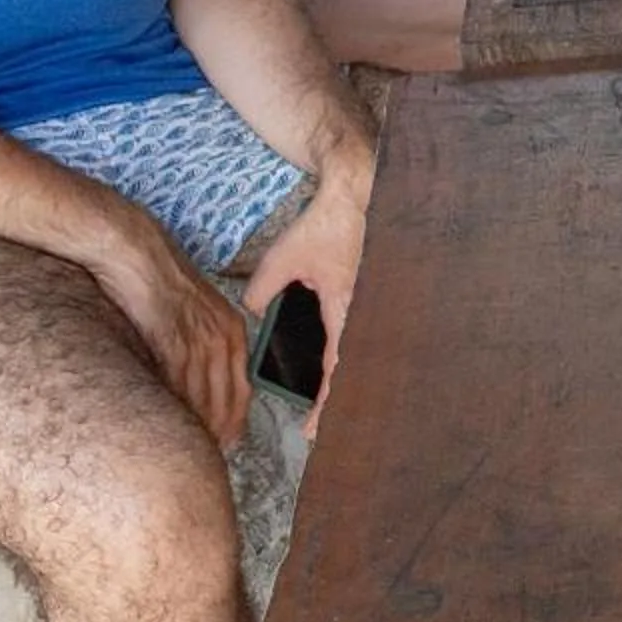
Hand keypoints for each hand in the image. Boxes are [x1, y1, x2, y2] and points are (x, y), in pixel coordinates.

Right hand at [87, 213, 254, 448]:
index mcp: (231, 331)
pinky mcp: (171, 336)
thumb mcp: (188, 319)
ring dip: (195, 430)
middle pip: (226, 401)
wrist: (134, 250)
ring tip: (182, 458)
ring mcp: (198, 336)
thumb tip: (186, 393)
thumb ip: (193, 353)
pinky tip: (164, 430)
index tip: (222, 451)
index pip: (240, 392)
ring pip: (203, 398)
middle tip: (203, 466)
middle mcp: (222, 336)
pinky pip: (177, 383)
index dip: (232, 426)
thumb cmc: (156, 285)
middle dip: (216, 437)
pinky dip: (174, 410)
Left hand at [242, 166, 371, 439]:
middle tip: (320, 429)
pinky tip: (338, 359)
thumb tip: (252, 314)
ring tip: (329, 402)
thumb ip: (262, 292)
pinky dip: (348, 352)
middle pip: (354, 368)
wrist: (355, 192)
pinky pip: (359, 330)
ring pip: (360, 351)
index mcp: (344, 308)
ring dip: (345, 378)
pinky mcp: (368, 288)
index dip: (324, 402)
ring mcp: (369, 299)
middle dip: (337, 401)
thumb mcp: (283, 260)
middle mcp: (362, 309)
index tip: (312, 428)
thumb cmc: (323, 226)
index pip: (336, 369)